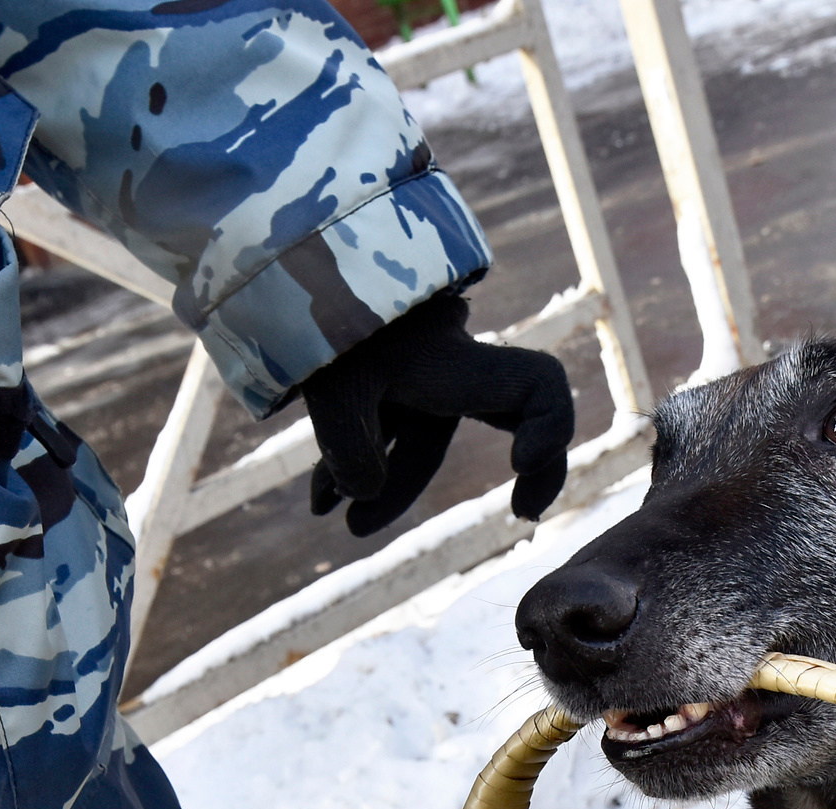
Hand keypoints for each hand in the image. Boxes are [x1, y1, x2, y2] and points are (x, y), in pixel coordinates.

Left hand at [301, 291, 574, 536]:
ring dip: (382, 483)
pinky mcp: (373, 372)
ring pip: (417, 438)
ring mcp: (411, 371)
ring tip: (339, 522)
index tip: (517, 469)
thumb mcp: (332, 384)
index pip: (539, 387)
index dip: (552, 430)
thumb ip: (351, 450)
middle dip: (511, 474)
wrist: (284, 258)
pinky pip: (379, 428)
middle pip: (495, 425)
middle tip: (513, 518)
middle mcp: (446, 367)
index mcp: (458, 364)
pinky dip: (353, 463)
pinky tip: (318, 502)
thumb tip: (362, 494)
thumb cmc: (317, 310)